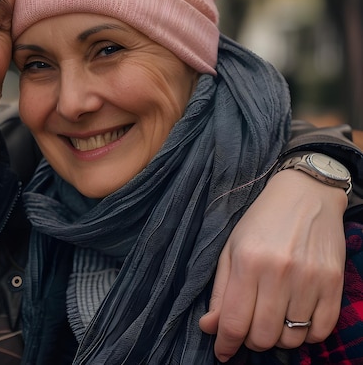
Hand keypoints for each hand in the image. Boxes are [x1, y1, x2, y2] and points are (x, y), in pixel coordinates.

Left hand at [199, 168, 346, 361]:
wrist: (305, 195)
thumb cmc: (261, 221)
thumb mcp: (232, 248)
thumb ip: (220, 289)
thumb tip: (209, 327)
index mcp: (247, 261)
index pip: (234, 321)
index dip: (226, 344)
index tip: (222, 353)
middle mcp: (278, 272)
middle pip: (262, 336)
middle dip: (250, 341)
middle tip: (248, 330)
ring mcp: (309, 279)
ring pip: (291, 339)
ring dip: (278, 338)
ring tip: (271, 320)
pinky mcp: (334, 284)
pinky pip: (320, 332)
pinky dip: (306, 335)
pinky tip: (296, 318)